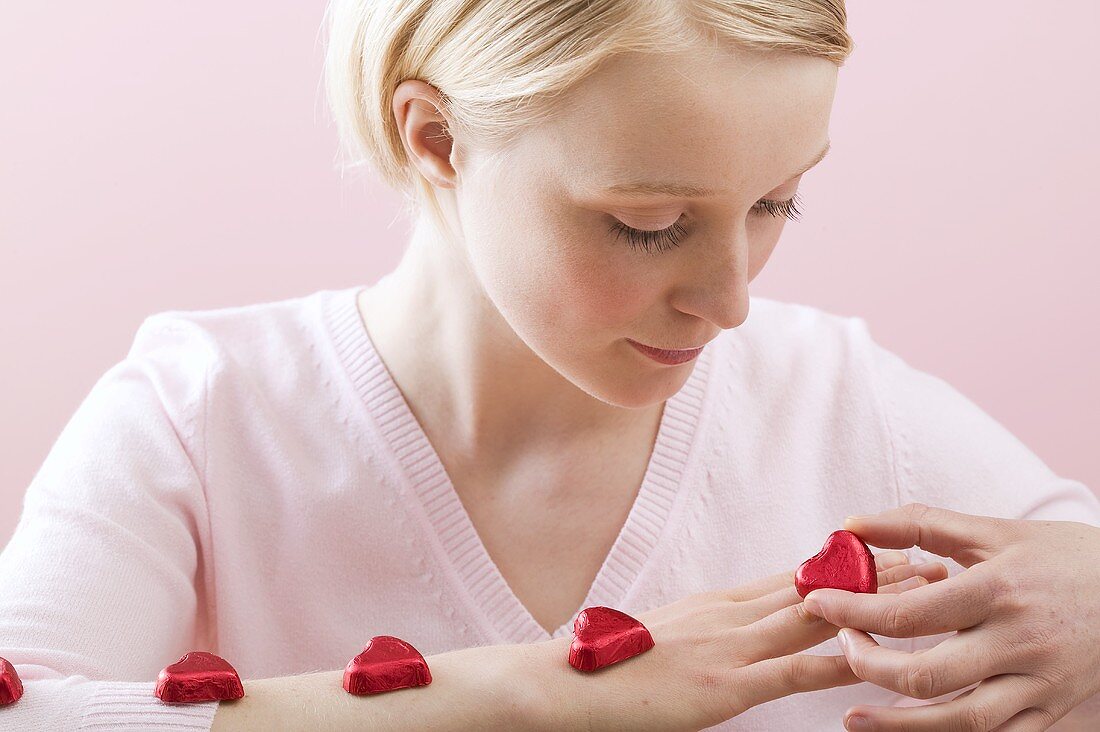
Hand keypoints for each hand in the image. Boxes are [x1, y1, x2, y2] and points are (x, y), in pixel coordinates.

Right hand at [513, 551, 946, 731]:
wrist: (561, 683)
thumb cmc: (603, 667)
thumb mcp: (661, 638)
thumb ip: (702, 633)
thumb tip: (730, 634)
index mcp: (714, 604)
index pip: (789, 577)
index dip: (841, 564)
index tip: (883, 549)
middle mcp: (728, 614)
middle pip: (815, 587)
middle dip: (873, 572)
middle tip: (925, 555)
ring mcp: (728, 646)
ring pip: (817, 617)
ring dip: (872, 603)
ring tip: (922, 590)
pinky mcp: (724, 685)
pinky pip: (794, 670)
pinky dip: (838, 660)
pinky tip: (875, 655)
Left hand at [801, 502, 1099, 730]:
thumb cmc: (1059, 556)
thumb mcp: (992, 530)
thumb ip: (920, 524)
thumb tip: (851, 524)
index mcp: (998, 591)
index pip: (911, 613)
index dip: (853, 611)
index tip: (817, 602)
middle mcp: (1018, 643)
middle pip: (927, 676)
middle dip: (868, 666)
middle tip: (840, 646)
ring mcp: (1037, 684)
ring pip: (960, 721)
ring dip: (898, 724)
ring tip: (853, 717)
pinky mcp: (1050, 712)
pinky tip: (912, 731)